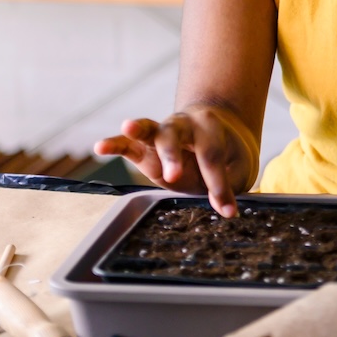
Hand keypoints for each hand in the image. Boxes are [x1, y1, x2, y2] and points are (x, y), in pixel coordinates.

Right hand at [93, 106, 256, 217]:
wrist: (215, 129)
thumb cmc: (226, 152)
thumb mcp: (237, 167)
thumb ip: (228, 184)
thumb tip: (226, 211)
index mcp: (211, 128)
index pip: (211, 156)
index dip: (219, 184)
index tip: (228, 210)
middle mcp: (184, 125)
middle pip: (177, 137)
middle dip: (173, 156)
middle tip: (174, 176)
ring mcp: (162, 133)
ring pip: (151, 130)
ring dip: (139, 130)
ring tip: (128, 127)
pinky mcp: (144, 147)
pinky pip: (127, 143)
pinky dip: (114, 143)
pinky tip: (100, 147)